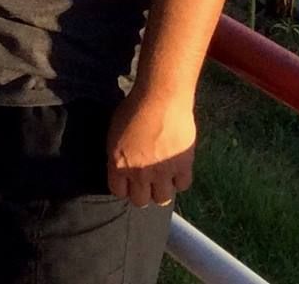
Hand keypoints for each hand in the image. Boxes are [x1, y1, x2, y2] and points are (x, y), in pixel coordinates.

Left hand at [106, 89, 196, 206]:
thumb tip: (121, 165)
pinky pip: (182, 186)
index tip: (130, 182)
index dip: (125, 187)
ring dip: (162, 190)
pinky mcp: (183, 167)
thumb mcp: (115, 131)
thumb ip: (117, 153)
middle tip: (147, 182)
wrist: (161, 97)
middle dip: (143, 192)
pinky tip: (178, 168)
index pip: (118, 192)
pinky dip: (180, 179)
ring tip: (163, 178)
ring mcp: (162, 172)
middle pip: (140, 201)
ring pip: (162, 199)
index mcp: (118, 163)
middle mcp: (139, 173)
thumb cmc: (135, 107)